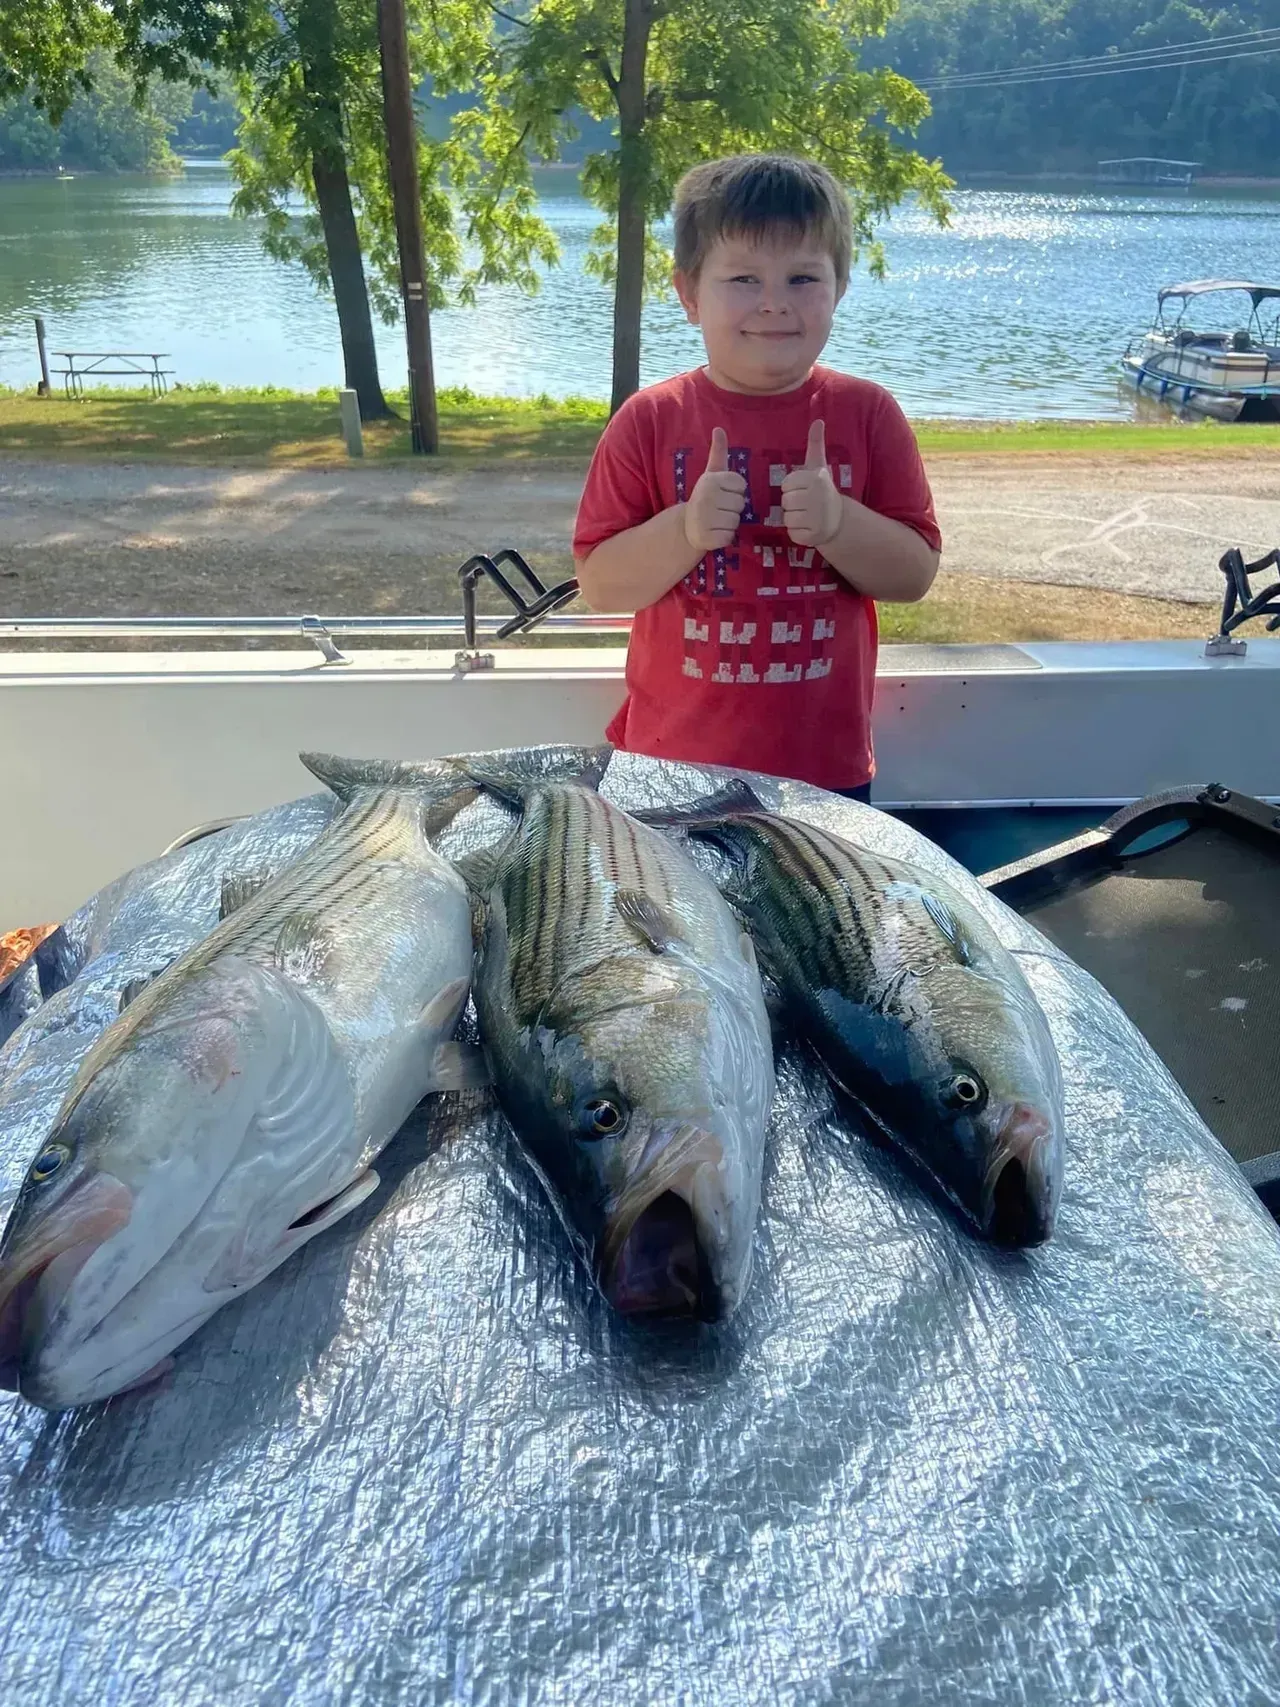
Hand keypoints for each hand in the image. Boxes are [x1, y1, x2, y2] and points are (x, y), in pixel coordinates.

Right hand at [682, 427, 746, 554]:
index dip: (735, 491)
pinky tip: (714, 532)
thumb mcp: (711, 474)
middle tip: (718, 509)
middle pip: (740, 503)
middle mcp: (706, 498)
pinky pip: (729, 537)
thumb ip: (719, 452)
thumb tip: (718, 428)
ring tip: (716, 520)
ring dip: (729, 523)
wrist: (686, 526)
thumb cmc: (705, 497)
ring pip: (736, 521)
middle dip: (733, 508)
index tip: (722, 493)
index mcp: (711, 480)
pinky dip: (724, 537)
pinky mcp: (707, 538)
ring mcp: (705, 519)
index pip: (741, 485)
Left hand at [780, 420, 842, 548]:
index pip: (785, 485)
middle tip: (806, 504)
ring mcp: (816, 518)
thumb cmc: (822, 489)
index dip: (792, 488)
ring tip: (807, 515)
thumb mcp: (819, 466)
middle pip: (785, 501)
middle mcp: (817, 498)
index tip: (805, 489)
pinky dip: (797, 532)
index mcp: (816, 479)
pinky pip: (792, 533)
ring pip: (787, 518)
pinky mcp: (812, 536)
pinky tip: (809, 527)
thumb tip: (818, 421)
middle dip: (792, 503)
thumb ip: (816, 444)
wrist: (838, 519)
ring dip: (793, 519)